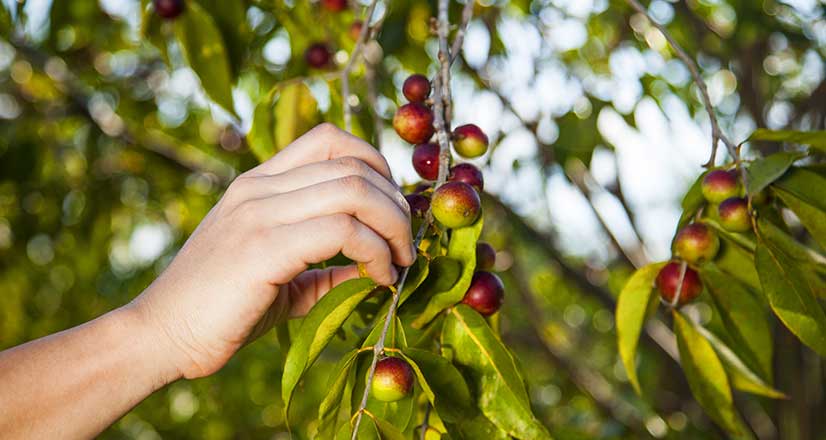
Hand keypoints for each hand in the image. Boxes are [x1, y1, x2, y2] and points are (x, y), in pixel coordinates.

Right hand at [129, 123, 414, 379]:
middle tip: (405, 246)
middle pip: (354, 163)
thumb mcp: (281, 278)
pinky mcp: (263, 247)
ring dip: (393, 226)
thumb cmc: (221, 310)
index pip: (330, 138)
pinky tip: (378, 280)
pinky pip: (341, 230)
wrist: (160, 335)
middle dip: (396, 204)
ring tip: (397, 263)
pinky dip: (375, 252)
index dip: (375, 164)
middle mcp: (260, 187)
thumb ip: (324, 267)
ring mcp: (259, 212)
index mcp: (260, 183)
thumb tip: (373, 269)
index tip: (391, 209)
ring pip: (354, 189)